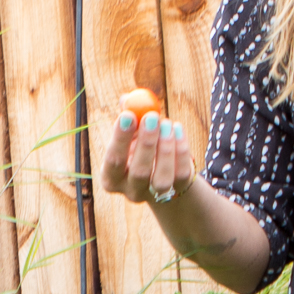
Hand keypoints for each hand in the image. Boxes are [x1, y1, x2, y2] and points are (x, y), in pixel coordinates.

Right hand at [97, 92, 195, 214]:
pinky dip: (181, 149)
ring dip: (165, 147)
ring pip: (162, 178)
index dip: (119, 139)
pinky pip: (181, 172)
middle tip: (151, 117)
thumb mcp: (130, 132)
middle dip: (146, 143)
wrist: (162, 168)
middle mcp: (132, 190)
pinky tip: (177, 129)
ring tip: (166, 123)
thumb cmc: (139, 145)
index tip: (127, 115)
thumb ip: (128, 116)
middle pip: (138, 173)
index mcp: (111, 176)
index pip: (113, 161)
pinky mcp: (177, 189)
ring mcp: (155, 194)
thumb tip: (126, 99)